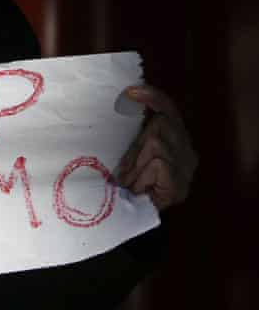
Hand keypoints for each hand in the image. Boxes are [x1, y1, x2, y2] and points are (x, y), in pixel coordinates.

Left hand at [116, 84, 197, 210]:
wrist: (134, 218)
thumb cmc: (128, 184)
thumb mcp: (130, 154)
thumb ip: (134, 136)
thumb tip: (122, 107)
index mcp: (176, 142)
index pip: (169, 110)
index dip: (153, 97)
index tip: (131, 91)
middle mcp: (187, 152)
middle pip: (162, 124)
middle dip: (138, 144)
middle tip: (125, 170)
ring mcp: (186, 168)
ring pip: (157, 143)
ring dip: (136, 162)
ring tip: (130, 181)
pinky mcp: (180, 183)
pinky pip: (157, 162)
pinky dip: (142, 173)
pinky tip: (139, 187)